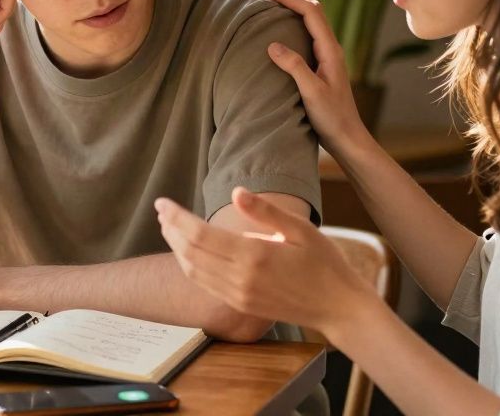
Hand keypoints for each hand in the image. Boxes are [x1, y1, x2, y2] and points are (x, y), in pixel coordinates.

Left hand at [155, 187, 375, 334]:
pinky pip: (205, 285)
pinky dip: (189, 266)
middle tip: (161, 209)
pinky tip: (187, 252)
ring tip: (168, 227)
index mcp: (254, 256)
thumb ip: (266, 211)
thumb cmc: (324, 263)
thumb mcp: (301, 229)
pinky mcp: (240, 305)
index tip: (162, 202)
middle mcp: (240, 279)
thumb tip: (236, 191)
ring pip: (193, 270)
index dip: (176, 217)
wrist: (338, 307)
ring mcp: (239, 295)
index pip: (199, 235)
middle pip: (190, 252)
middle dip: (170, 229)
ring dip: (175, 248)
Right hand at [265, 0, 371, 152]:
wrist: (347, 137)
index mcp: (330, 50)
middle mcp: (332, 49)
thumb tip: (272, 45)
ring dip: (298, 7)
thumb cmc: (331, 118)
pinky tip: (287, 28)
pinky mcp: (323, 66)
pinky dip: (298, 23)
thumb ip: (294, 67)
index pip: (311, 13)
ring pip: (314, 22)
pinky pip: (310, 35)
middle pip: (315, 11)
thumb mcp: (311, 93)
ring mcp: (329, 57)